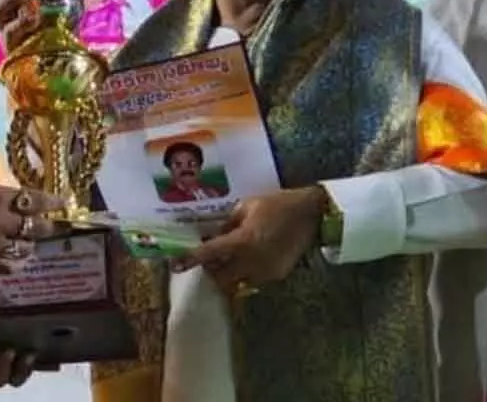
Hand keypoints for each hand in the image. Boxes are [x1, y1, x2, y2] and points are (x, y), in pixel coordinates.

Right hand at [0, 182, 65, 272]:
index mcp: (1, 198)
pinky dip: (17, 262)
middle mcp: (1, 221)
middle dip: (48, 226)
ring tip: (33, 240)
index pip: (36, 201)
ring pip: (25, 247)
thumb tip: (25, 201)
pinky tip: (19, 258)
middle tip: (54, 225)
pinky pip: (8, 264)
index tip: (65, 202)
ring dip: (32, 243)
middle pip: (37, 227)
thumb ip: (6, 195)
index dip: (53, 202)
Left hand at [172, 187, 327, 292]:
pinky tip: (251, 256)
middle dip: (211, 269)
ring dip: (228, 273)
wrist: (311, 214)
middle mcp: (252, 261)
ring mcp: (265, 271)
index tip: (175, 264)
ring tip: (231, 256)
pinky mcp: (277, 276)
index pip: (208, 254)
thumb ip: (226, 224)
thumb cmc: (276, 204)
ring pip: (236, 282)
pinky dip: (245, 272)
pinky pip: (253, 279)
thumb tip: (212, 236)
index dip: (189, 260)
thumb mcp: (246, 207)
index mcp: (242, 240)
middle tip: (210, 256)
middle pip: (220, 277)